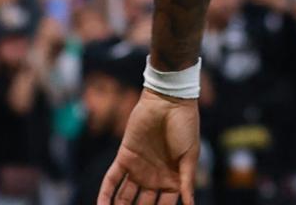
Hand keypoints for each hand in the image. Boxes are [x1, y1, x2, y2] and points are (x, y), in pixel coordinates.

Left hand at [99, 89, 198, 204]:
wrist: (169, 101)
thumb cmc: (185, 126)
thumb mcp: (190, 156)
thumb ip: (187, 181)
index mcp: (173, 178)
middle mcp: (154, 177)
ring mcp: (138, 168)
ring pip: (125, 197)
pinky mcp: (124, 158)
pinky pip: (111, 181)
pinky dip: (105, 195)